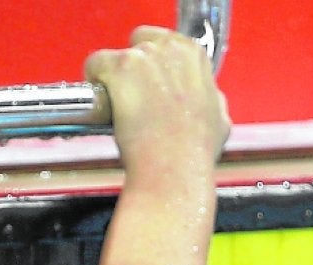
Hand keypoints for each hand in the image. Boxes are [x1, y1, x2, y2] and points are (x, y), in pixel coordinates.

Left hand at [85, 26, 229, 177]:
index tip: (150, 89)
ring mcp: (145, 57)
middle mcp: (171, 49)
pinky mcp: (121, 68)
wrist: (173, 172)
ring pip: (115, 57)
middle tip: (134, 103)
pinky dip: (94, 83)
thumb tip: (207, 101)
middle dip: (134, 72)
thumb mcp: (219, 121)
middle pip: (139, 46)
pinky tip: (104, 107)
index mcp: (195, 56)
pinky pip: (95, 63)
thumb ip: (209, 101)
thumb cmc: (194, 155)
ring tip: (121, 114)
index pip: (164, 44)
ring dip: (114, 81)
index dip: (154, 69)